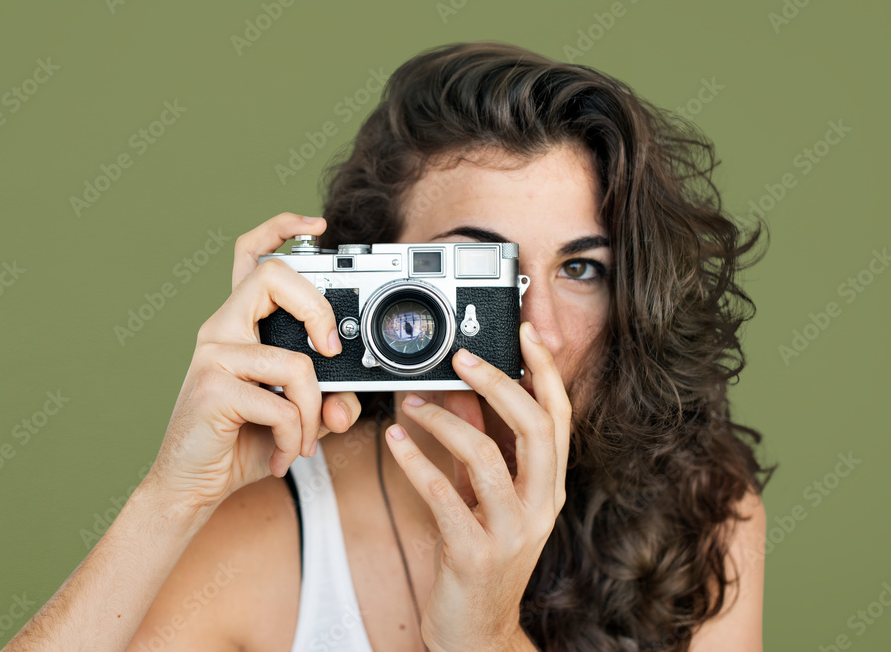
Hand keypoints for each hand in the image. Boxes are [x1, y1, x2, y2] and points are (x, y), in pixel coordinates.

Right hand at [144, 213, 361, 524]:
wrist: (191, 486)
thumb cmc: (239, 443)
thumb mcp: (294, 418)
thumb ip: (325, 402)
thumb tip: (348, 405)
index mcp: (238, 324)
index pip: (250, 256)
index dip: (280, 229)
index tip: (315, 225)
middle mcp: (221, 329)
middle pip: (274, 278)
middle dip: (319, 311)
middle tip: (330, 352)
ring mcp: (214, 355)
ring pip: (297, 361)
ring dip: (312, 412)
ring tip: (301, 441)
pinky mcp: (213, 388)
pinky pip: (282, 404)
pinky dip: (293, 436)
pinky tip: (280, 454)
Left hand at [385, 322, 568, 650]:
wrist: (476, 632)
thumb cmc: (482, 560)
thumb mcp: (486, 499)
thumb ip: (478, 448)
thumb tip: (460, 395)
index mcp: (549, 488)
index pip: (560, 417)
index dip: (546, 372)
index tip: (525, 334)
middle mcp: (540, 506)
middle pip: (535, 427)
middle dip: (499, 382)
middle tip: (462, 357)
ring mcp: (512, 531)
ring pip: (487, 455)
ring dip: (443, 420)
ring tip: (411, 404)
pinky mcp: (474, 552)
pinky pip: (442, 494)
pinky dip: (415, 460)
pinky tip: (394, 440)